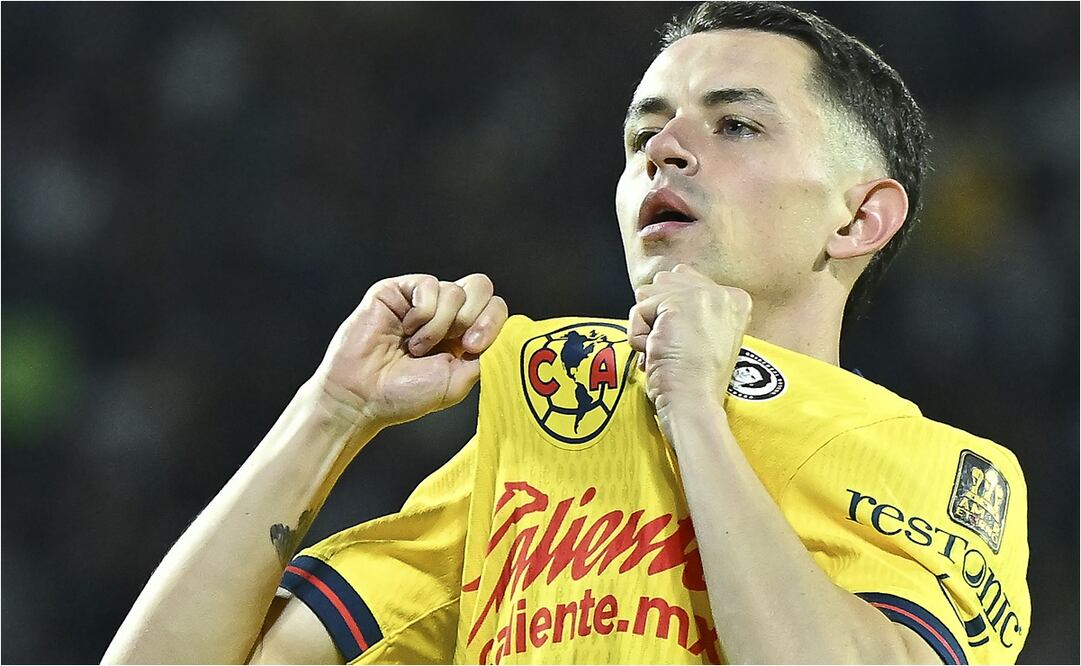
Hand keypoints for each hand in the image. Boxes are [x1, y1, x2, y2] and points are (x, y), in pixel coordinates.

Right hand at [312, 273, 507, 429]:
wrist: (362, 396)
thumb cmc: (405, 394)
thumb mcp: (458, 381)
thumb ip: (485, 355)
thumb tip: (506, 331)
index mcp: (464, 332)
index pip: (495, 307)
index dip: (492, 322)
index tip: (473, 347)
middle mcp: (446, 312)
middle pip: (481, 286)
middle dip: (473, 316)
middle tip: (455, 343)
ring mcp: (421, 299)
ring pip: (455, 290)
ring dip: (439, 326)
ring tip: (417, 348)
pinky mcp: (398, 290)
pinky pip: (429, 285)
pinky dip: (422, 314)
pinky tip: (405, 330)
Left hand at [629, 264, 751, 417]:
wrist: (695, 403)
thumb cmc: (696, 379)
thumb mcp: (708, 336)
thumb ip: (694, 308)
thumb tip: (656, 288)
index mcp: (737, 300)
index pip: (687, 280)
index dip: (672, 312)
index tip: (686, 343)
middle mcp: (723, 292)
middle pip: (665, 283)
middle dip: (658, 315)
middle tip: (674, 347)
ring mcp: (702, 295)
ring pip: (649, 294)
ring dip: (647, 326)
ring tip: (666, 350)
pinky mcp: (677, 304)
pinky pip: (638, 311)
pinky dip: (638, 337)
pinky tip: (658, 354)